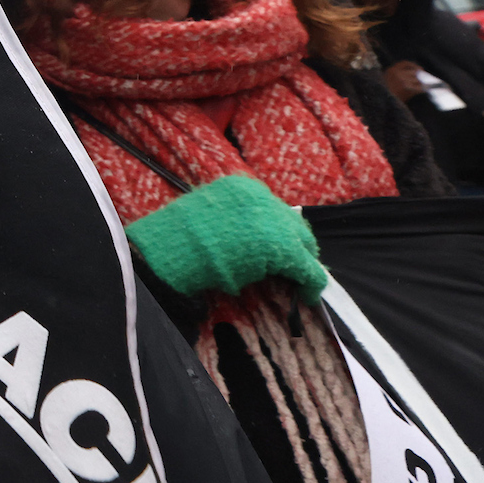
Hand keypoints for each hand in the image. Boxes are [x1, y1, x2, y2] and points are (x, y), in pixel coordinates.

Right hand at [126, 173, 328, 302]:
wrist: (173, 250)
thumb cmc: (178, 237)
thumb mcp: (208, 217)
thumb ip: (233, 221)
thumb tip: (250, 240)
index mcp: (241, 187)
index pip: (273, 209)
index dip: (278, 231)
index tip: (277, 249)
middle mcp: (263, 198)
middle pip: (294, 223)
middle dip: (297, 246)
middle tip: (294, 267)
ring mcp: (276, 221)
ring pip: (305, 244)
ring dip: (303, 262)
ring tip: (298, 280)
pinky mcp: (286, 248)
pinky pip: (309, 269)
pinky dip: (311, 284)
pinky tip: (307, 295)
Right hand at [382, 60, 425, 100]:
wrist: (380, 104)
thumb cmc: (385, 94)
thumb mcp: (387, 81)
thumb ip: (398, 76)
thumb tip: (416, 74)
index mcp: (391, 70)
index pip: (405, 63)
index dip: (413, 65)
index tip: (420, 68)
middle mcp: (397, 73)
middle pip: (414, 72)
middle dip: (419, 77)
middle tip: (423, 81)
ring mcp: (402, 80)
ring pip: (417, 80)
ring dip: (420, 85)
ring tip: (419, 88)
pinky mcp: (407, 88)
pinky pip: (419, 88)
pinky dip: (422, 90)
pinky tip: (423, 91)